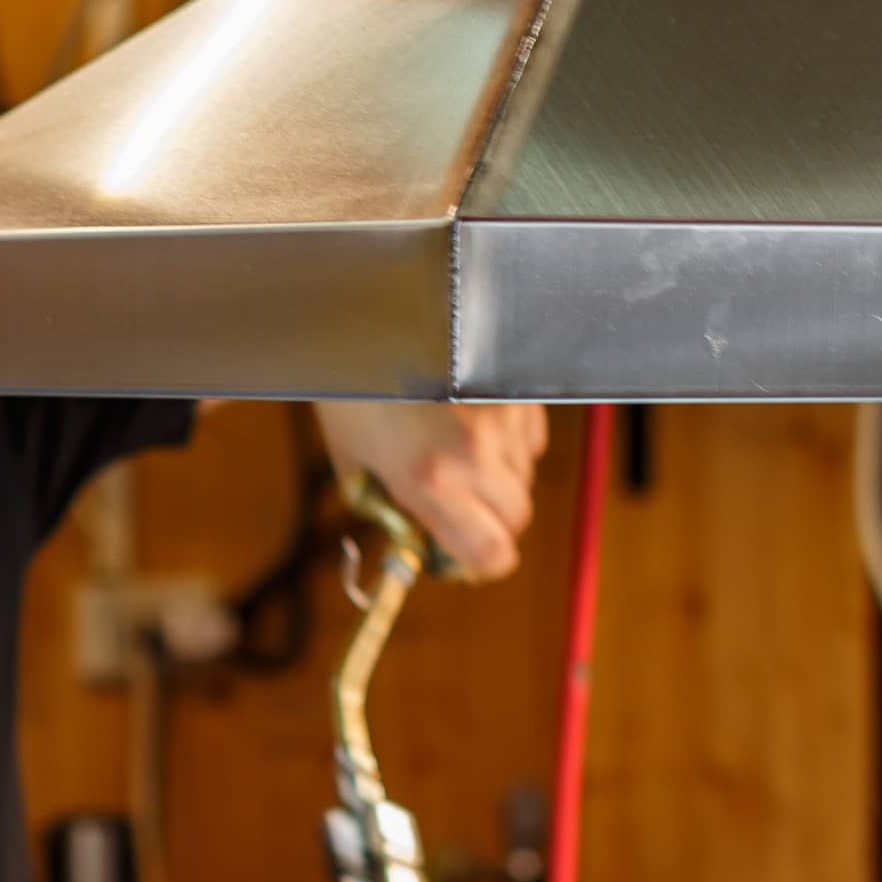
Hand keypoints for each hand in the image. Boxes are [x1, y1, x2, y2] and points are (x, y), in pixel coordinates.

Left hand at [313, 399, 549, 580]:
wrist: (367, 318)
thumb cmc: (350, 393)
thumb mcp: (353, 465)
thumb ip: (389, 513)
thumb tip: (418, 548)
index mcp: (428, 480)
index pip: (492, 552)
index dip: (485, 563)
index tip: (469, 558)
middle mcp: (474, 454)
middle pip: (517, 517)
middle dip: (493, 521)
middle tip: (463, 509)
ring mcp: (500, 418)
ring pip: (526, 475)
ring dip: (501, 479)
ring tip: (459, 455)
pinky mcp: (513, 389)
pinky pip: (531, 437)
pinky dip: (511, 443)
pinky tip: (474, 424)